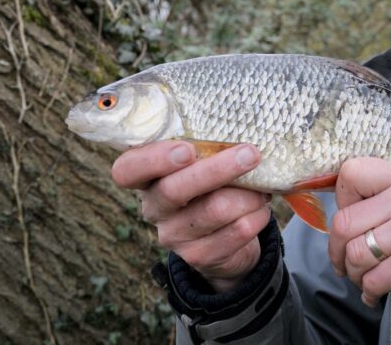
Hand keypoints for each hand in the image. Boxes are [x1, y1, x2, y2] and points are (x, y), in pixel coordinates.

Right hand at [111, 141, 270, 292]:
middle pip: (175, 189)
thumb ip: (210, 149)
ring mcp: (174, 236)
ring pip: (215, 210)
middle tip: (251, 153)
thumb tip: (242, 134)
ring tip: (262, 189)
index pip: (127, 170)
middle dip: (218, 169)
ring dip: (248, 195)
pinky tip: (260, 209)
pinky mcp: (199, 256)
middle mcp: (154, 208)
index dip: (153, 159)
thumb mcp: (205, 165)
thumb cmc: (215, 186)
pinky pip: (237, 231)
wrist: (228, 238)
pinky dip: (257, 215)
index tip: (187, 149)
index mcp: (149, 179)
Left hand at [329, 157, 390, 306]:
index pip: (351, 173)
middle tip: (346, 258)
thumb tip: (336, 203)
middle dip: (337, 249)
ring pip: (354, 254)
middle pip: (344, 222)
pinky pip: (370, 280)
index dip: (343, 199)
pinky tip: (377, 288)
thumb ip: (377, 194)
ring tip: (367, 273)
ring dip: (354, 272)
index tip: (352, 215)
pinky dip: (369, 290)